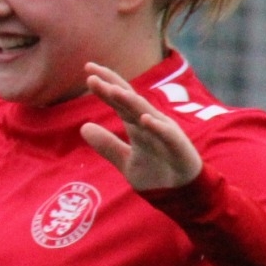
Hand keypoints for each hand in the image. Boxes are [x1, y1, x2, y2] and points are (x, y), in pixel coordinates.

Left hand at [81, 62, 202, 189]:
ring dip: (130, 101)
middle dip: (112, 86)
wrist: (181, 195)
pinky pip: (167, 136)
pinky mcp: (178, 148)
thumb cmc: (155, 173)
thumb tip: (83, 127)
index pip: (119, 101)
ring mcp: (165, 134)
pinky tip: (144, 119)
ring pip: (146, 114)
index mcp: (137, 125)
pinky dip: (156, 127)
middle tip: (91, 74)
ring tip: (113, 90)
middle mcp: (151, 124)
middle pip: (129, 101)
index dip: (105, 86)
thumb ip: (106, 144)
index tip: (88, 70)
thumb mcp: (124, 160)